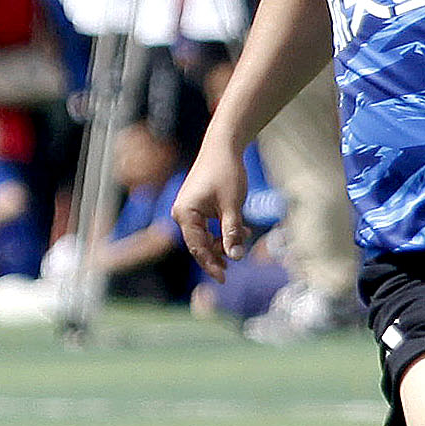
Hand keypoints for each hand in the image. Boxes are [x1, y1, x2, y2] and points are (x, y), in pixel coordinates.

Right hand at [172, 135, 251, 276]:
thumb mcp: (232, 206)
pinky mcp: (197, 206)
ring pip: (205, 236)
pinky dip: (222, 231)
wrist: (223, 146)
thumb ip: (232, 233)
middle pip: (199, 244)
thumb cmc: (226, 173)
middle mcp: (182, 213)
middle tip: (231, 269)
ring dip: (222, 242)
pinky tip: (241, 232)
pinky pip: (208, 226)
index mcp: (185, 214)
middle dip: (216, 255)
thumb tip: (235, 257)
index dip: (211, 264)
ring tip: (242, 241)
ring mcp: (189, 210)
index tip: (224, 278)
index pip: (197, 247)